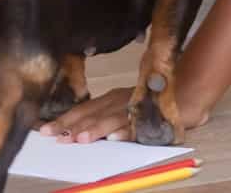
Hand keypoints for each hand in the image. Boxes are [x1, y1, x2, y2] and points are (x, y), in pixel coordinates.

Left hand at [38, 87, 209, 143]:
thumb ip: (103, 115)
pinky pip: (139, 124)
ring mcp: (136, 107)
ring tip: (81, 139)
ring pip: (112, 119)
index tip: (44, 129)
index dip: (64, 119)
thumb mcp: (122, 104)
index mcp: (111, 98)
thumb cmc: (150, 101)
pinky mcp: (153, 115)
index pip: (83, 109)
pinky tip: (116, 138)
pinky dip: (128, 130)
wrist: (186, 92)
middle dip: (72, 125)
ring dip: (96, 129)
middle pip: (92, 113)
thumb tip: (73, 130)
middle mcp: (120, 100)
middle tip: (54, 136)